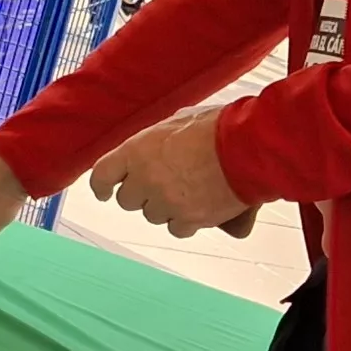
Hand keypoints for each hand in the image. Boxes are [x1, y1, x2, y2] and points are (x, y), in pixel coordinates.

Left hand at [87, 107, 255, 236]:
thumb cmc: (219, 127)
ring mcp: (166, 201)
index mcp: (137, 150)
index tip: (105, 192)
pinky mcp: (189, 219)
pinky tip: (198, 207)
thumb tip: (159, 147)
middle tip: (160, 185)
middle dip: (141, 195)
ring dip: (165, 208)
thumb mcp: (179, 121)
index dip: (102, 186)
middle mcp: (145, 179)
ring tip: (189, 190)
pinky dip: (186, 221)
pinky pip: (177, 229)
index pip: (102, 175)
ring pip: (153, 216)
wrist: (248, 147)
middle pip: (127, 201)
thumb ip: (159, 140)